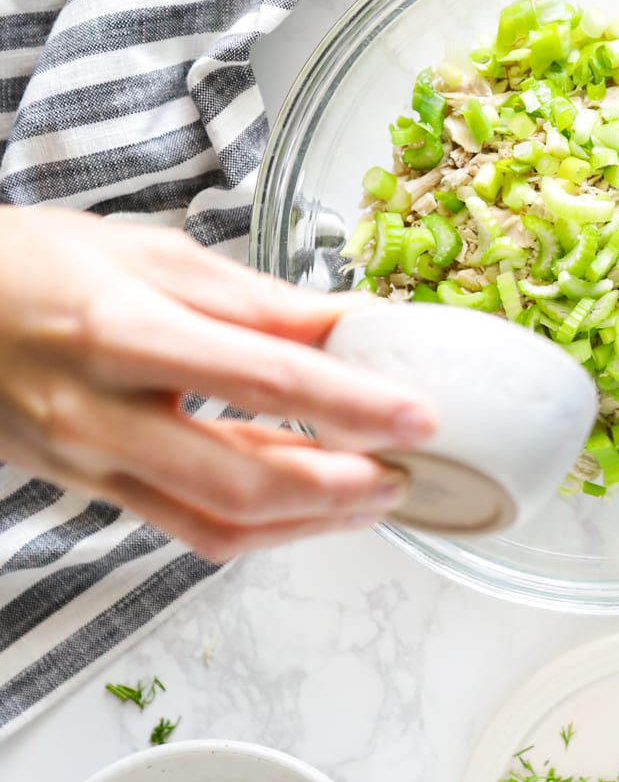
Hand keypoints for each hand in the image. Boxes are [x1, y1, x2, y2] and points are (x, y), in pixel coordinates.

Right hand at [0, 207, 434, 560]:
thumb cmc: (34, 266)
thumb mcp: (153, 254)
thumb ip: (261, 300)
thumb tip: (357, 320)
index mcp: (121, 331)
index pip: (261, 378)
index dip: (351, 403)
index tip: (418, 414)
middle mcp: (100, 414)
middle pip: (242, 482)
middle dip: (341, 490)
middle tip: (407, 473)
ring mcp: (91, 466)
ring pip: (217, 524)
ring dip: (312, 522)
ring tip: (376, 495)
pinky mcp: (92, 492)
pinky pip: (188, 527)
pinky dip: (263, 524)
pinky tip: (310, 503)